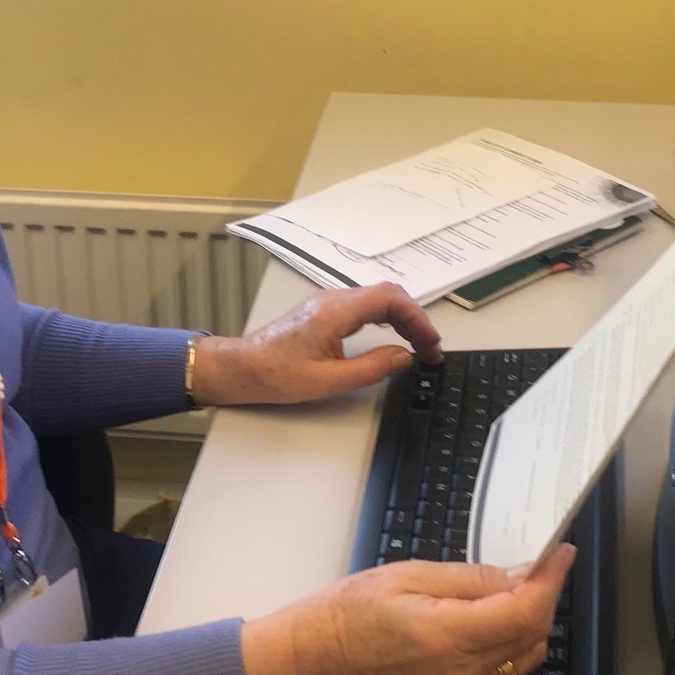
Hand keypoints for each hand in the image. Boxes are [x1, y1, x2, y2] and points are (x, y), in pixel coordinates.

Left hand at [190, 283, 441, 406]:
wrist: (243, 368)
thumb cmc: (276, 374)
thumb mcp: (330, 380)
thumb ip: (372, 367)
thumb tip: (404, 356)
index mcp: (335, 311)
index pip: (390, 300)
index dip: (418, 319)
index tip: (431, 343)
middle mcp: (333, 299)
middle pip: (388, 294)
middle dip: (416, 319)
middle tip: (430, 348)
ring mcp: (328, 302)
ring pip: (378, 297)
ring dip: (403, 318)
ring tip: (417, 344)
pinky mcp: (324, 310)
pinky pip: (365, 304)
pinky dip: (387, 317)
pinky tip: (393, 334)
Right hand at [240, 543, 575, 674]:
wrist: (326, 653)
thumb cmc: (359, 607)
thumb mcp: (416, 574)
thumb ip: (477, 579)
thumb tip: (525, 576)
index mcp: (447, 636)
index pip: (524, 612)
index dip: (550, 581)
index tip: (559, 557)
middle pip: (532, 637)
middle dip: (538, 600)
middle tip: (529, 572)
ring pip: (523, 661)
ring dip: (523, 627)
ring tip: (498, 601)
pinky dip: (503, 654)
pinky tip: (477, 635)